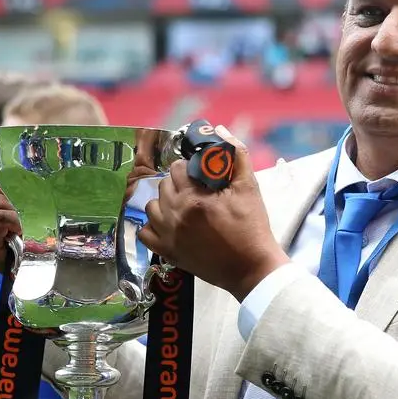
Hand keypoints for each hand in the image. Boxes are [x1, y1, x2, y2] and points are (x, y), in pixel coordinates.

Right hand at [0, 165, 19, 273]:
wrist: (25, 265)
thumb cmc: (17, 231)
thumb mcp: (4, 204)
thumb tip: (6, 167)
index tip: (7, 183)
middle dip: (2, 189)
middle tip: (20, 201)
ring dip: (11, 204)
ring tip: (21, 216)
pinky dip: (16, 219)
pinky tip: (21, 228)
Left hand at [139, 126, 289, 300]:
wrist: (252, 267)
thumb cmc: (253, 227)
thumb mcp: (249, 187)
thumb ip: (236, 155)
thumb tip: (219, 131)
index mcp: (195, 198)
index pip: (177, 169)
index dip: (189, 168)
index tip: (200, 176)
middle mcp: (176, 215)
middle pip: (163, 185)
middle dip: (177, 184)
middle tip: (194, 191)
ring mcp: (169, 235)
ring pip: (151, 207)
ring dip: (164, 203)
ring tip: (182, 207)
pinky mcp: (168, 252)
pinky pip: (145, 232)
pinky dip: (152, 226)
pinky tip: (168, 224)